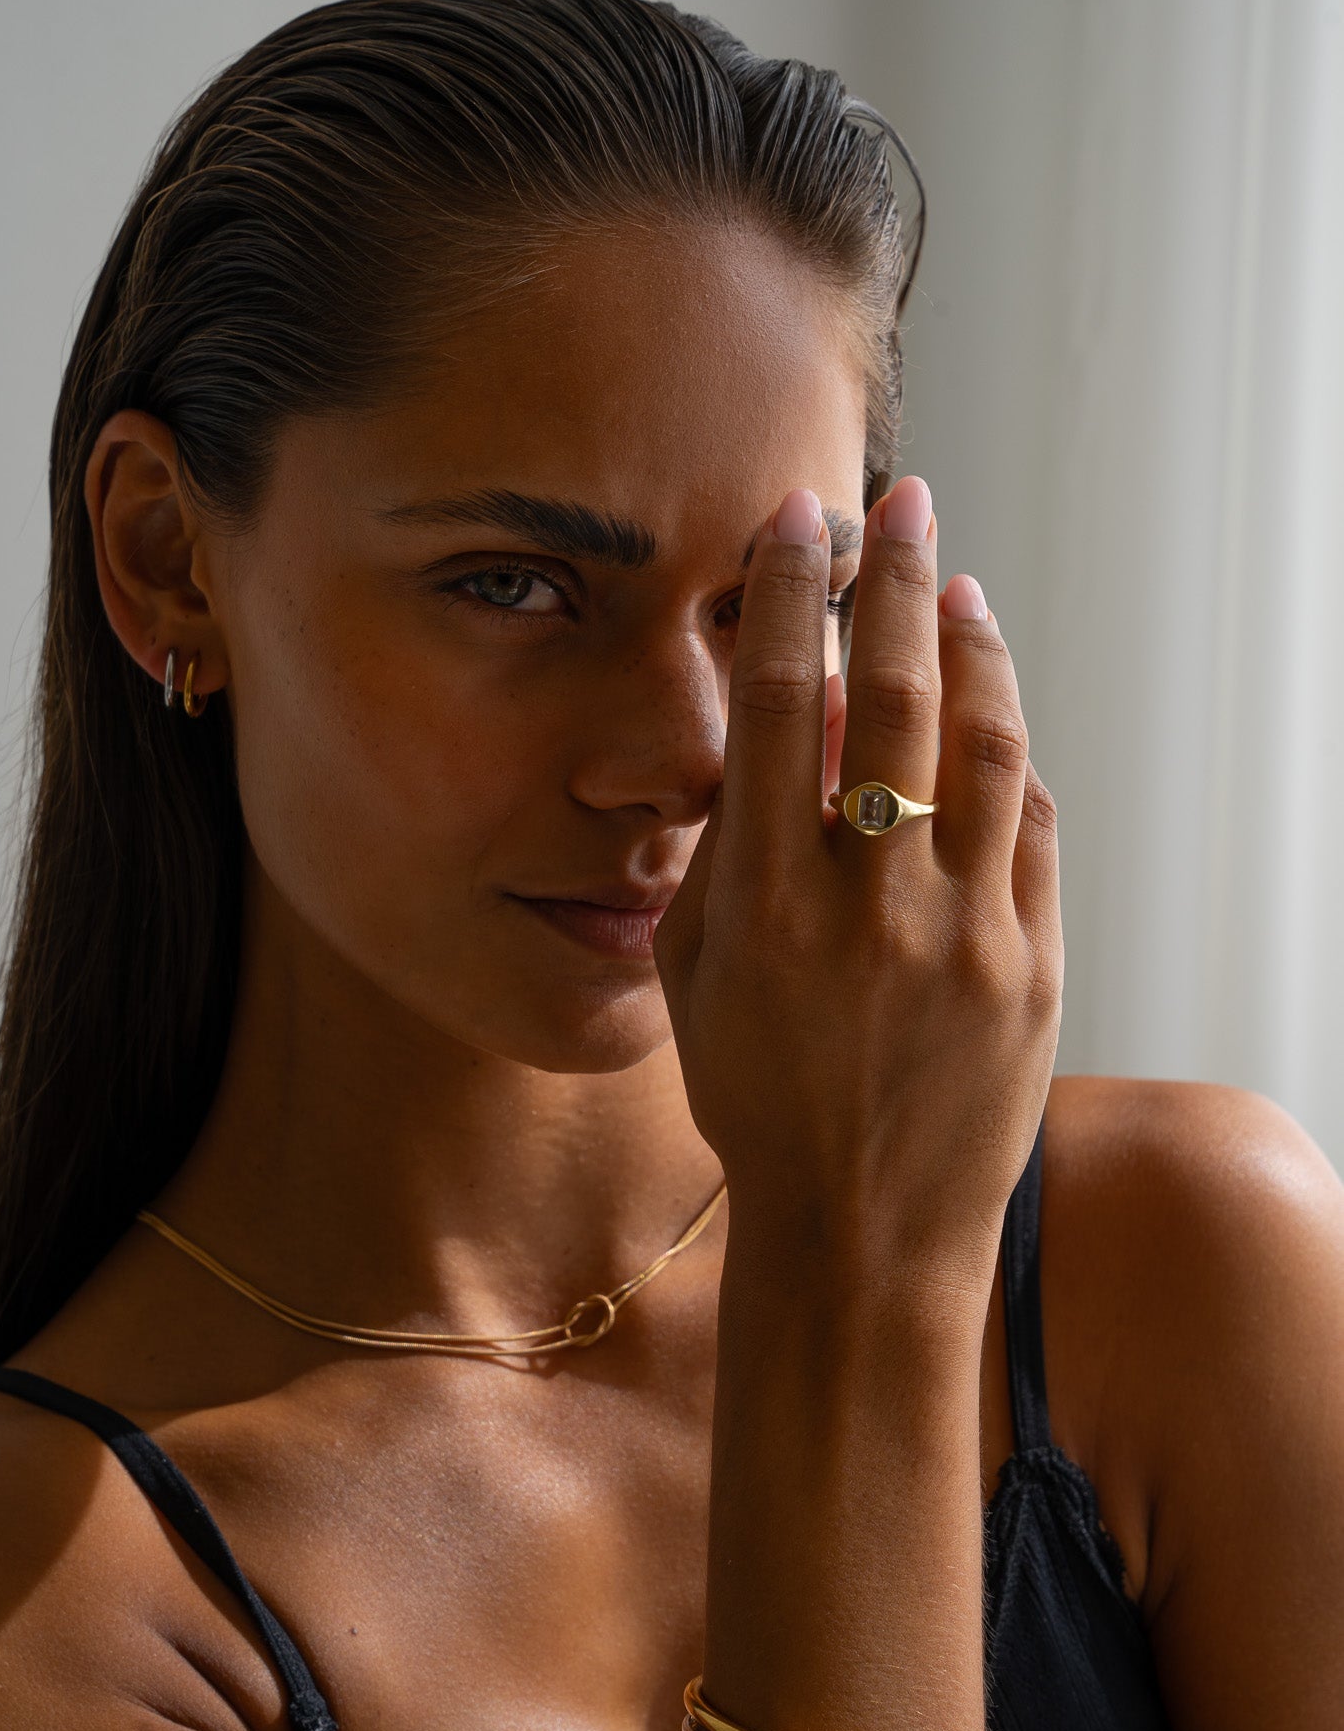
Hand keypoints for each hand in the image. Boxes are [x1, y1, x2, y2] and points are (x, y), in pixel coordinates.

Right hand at [652, 476, 1062, 1298]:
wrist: (862, 1229)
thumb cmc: (759, 1098)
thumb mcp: (696, 971)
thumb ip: (731, 840)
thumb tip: (801, 714)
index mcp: (761, 904)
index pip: (778, 700)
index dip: (788, 592)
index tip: (796, 519)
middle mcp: (866, 906)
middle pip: (892, 693)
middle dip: (894, 577)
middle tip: (901, 500)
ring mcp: (963, 935)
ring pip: (983, 743)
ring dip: (970, 647)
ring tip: (953, 587)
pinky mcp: (1034, 966)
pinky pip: (1031, 825)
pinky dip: (1009, 754)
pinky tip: (989, 713)